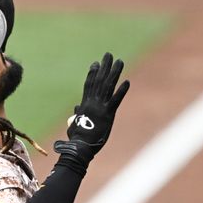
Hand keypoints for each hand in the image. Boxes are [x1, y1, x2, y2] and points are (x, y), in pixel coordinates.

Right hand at [54, 53, 129, 172]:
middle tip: (109, 54)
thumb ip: (77, 115)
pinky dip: (121, 91)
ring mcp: (100, 107)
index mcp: (85, 105)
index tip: (96, 63)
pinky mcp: (108, 115)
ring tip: (119, 61)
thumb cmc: (77, 139)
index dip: (93, 73)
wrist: (79, 147)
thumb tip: (76, 109)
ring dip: (114, 73)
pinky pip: (115, 100)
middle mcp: (92, 103)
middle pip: (99, 80)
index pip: (89, 84)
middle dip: (104, 67)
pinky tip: (127, 82)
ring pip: (107, 86)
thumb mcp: (75, 124)